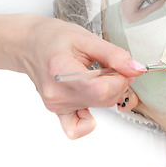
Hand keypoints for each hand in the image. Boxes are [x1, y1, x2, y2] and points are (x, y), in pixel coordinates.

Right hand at [17, 15, 144, 138]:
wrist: (30, 44)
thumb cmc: (53, 38)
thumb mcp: (87, 38)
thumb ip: (114, 55)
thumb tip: (135, 69)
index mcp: (61, 72)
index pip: (101, 89)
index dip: (120, 79)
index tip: (123, 67)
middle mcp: (57, 94)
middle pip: (104, 99)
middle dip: (118, 83)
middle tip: (112, 66)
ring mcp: (56, 105)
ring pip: (100, 107)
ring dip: (108, 92)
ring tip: (97, 74)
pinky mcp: (57, 111)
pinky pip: (76, 128)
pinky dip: (90, 118)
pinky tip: (93, 101)